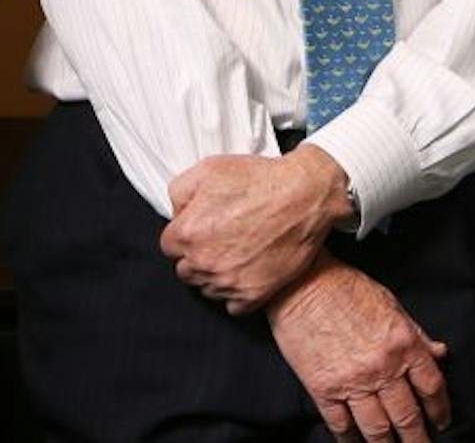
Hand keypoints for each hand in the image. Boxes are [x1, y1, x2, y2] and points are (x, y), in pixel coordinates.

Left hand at [161, 146, 349, 313]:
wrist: (305, 196)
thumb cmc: (260, 180)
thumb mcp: (209, 168)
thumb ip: (179, 192)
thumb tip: (176, 213)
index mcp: (188, 232)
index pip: (169, 246)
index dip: (186, 234)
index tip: (202, 228)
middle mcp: (204, 262)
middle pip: (186, 270)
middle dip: (198, 256)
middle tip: (222, 238)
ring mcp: (228, 282)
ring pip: (207, 288)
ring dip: (216, 275)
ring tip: (237, 252)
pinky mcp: (252, 295)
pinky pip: (231, 305)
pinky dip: (237, 292)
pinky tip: (247, 270)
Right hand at [267, 253, 450, 441]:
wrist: (301, 281)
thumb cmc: (344, 287)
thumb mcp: (390, 303)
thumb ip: (416, 333)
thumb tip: (439, 352)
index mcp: (403, 343)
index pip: (432, 387)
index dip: (440, 409)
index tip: (441, 421)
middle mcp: (381, 367)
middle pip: (407, 416)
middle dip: (417, 439)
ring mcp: (352, 381)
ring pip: (377, 428)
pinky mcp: (323, 388)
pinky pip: (341, 425)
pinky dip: (350, 440)